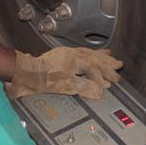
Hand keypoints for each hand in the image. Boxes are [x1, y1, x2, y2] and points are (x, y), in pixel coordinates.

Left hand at [8, 47, 122, 99]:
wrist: (27, 73)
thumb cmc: (43, 79)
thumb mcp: (66, 86)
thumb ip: (85, 88)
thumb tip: (100, 91)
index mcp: (77, 60)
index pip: (95, 69)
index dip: (103, 78)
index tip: (108, 85)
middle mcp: (73, 54)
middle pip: (95, 58)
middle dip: (107, 63)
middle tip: (118, 66)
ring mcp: (67, 53)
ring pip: (88, 53)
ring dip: (100, 56)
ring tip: (109, 55)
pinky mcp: (62, 55)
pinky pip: (81, 52)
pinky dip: (89, 54)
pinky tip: (89, 56)